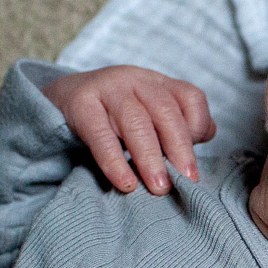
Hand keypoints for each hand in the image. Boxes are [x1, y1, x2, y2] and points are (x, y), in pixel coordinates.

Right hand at [42, 65, 215, 195]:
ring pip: (135, 120)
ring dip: (150, 157)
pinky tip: (125, 183)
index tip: (193, 160)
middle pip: (165, 110)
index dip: (198, 126)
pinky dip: (114, 160)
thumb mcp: (147, 113)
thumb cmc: (113, 114)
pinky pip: (100, 133)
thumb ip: (178, 124)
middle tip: (187, 181)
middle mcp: (135, 80)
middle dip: (180, 148)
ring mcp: (107, 88)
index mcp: (157, 83)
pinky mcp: (81, 103)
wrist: (60, 99)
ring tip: (159, 187)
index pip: (190, 97)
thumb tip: (208, 134)